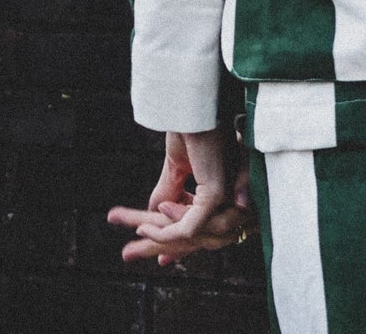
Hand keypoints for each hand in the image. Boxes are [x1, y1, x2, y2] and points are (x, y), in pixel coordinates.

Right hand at [108, 130, 252, 265]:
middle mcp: (227, 196)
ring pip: (191, 234)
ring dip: (162, 237)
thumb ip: (169, 191)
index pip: (199, 225)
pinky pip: (188, 227)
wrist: (191, 107)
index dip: (175, 241)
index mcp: (220, 189)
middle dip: (166, 247)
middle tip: (138, 255)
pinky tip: (145, 226)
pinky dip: (166, 231)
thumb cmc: (189, 128)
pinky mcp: (215, 195)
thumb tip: (154, 213)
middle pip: (196, 234)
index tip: (158, 257)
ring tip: (139, 232)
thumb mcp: (176, 167)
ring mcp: (224, 197)